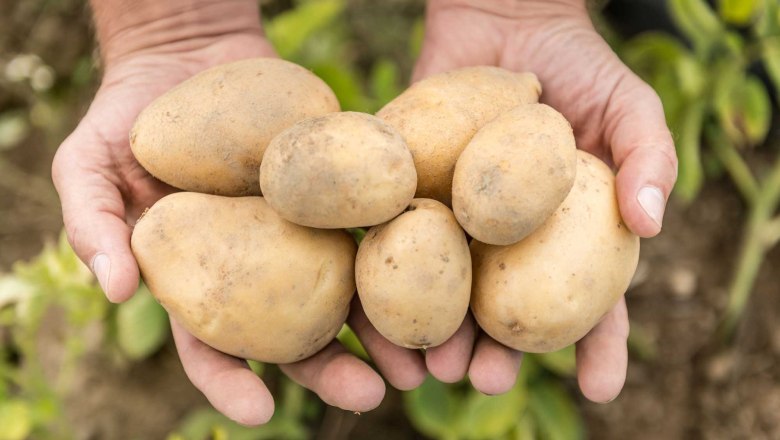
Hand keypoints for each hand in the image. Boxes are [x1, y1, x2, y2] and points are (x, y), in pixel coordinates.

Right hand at [51, 27, 386, 423]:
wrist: (188, 54)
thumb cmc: (128, 116)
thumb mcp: (87, 164)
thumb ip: (94, 225)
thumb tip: (117, 290)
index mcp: (201, 278)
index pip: (213, 345)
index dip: (232, 380)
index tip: (258, 410)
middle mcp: (258, 266)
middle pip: (297, 332)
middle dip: (334, 368)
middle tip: (372, 393)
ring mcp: (301, 230)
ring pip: (347, 290)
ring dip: (385, 328)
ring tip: (420, 358)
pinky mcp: (334, 191)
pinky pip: (370, 221)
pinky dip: (401, 249)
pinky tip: (433, 271)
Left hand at [412, 0, 677, 401]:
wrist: (505, 17)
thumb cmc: (579, 66)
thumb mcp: (630, 107)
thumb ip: (649, 158)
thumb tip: (652, 225)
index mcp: (567, 238)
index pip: (590, 304)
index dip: (596, 350)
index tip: (599, 390)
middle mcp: (509, 242)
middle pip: (505, 313)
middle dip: (498, 354)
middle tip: (485, 379)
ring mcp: (457, 221)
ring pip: (447, 291)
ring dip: (438, 333)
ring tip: (433, 363)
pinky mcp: (410, 192)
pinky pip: (396, 239)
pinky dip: (385, 276)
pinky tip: (375, 310)